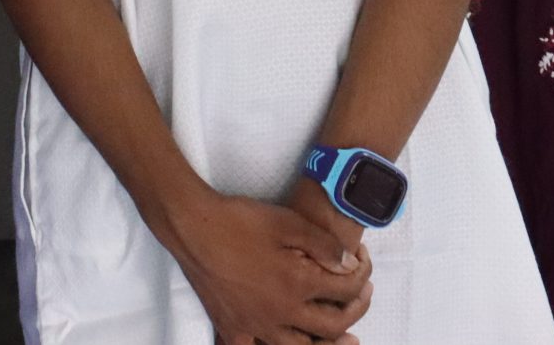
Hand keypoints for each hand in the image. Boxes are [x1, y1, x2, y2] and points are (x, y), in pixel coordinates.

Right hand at [162, 189, 370, 344]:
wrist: (192, 226)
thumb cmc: (238, 220)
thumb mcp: (287, 221)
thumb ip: (324, 244)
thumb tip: (349, 265)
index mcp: (297, 284)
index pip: (345, 290)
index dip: (362, 275)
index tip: (362, 262)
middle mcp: (281, 313)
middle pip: (332, 326)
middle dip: (355, 311)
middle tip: (362, 295)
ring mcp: (255, 325)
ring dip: (325, 342)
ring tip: (340, 336)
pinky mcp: (232, 328)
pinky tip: (276, 341)